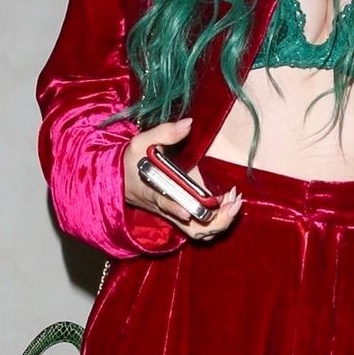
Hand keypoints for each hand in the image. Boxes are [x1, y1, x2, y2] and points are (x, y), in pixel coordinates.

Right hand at [123, 116, 242, 242]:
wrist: (118, 180)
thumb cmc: (130, 162)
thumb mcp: (142, 143)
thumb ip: (165, 133)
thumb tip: (189, 123)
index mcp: (153, 190)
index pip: (164, 203)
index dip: (175, 210)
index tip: (188, 211)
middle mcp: (166, 208)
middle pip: (193, 228)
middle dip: (217, 220)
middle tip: (234, 202)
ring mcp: (175, 215)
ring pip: (200, 231)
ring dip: (221, 221)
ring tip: (235, 201)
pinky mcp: (181, 215)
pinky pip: (202, 225)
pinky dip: (218, 218)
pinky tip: (228, 200)